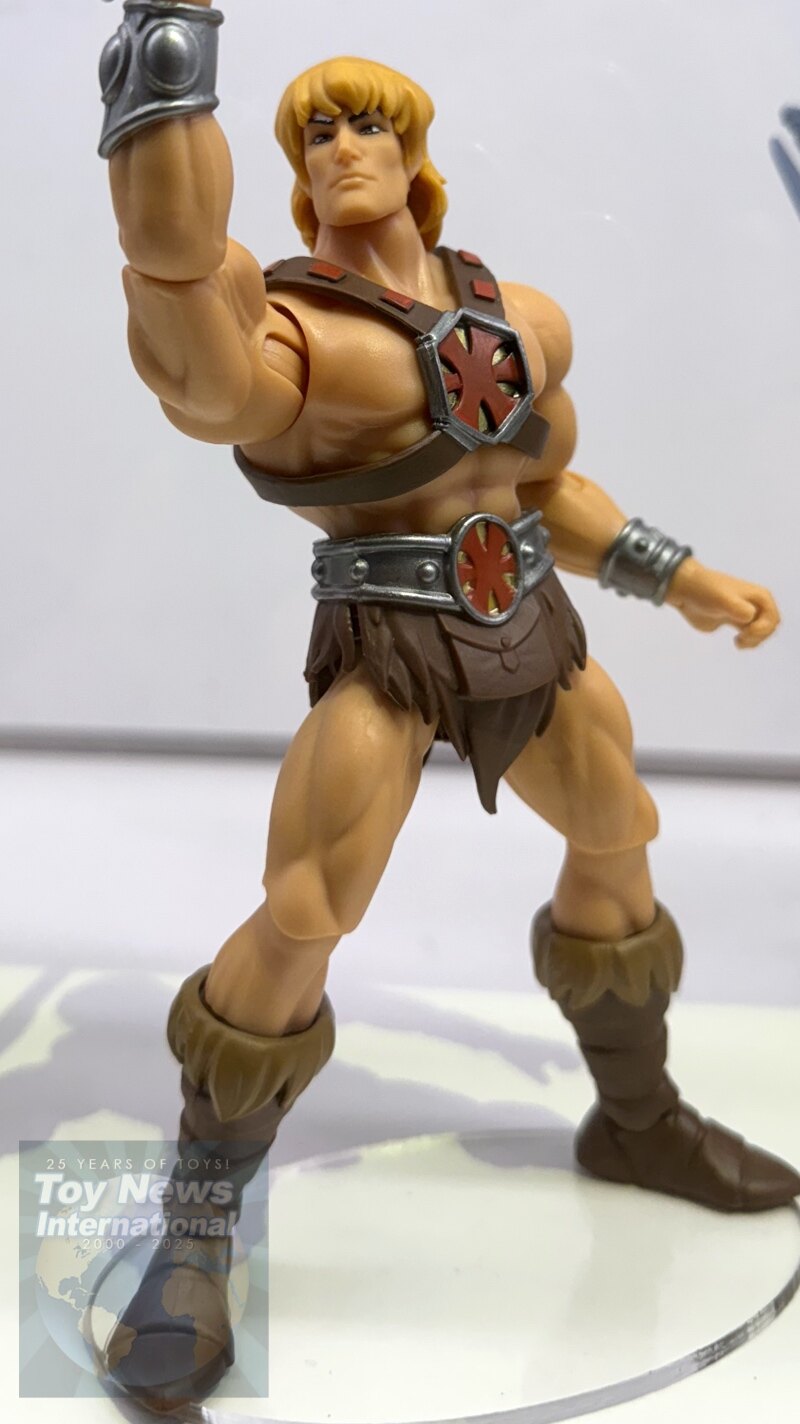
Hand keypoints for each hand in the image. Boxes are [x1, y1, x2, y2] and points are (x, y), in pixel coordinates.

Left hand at [665, 558, 779, 647]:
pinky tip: (736, 642)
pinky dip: (747, 642)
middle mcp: (756, 604)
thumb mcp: (723, 599)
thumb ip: (738, 608)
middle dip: (759, 636)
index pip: (772, 620)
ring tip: (737, 642)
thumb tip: (749, 617)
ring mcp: (746, 613)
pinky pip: (751, 635)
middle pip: (770, 628)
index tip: (743, 632)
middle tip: (740, 638)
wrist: (686, 591)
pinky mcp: (735, 622)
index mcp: (760, 596)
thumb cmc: (706, 591)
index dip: (762, 630)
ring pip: (762, 633)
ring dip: (753, 641)